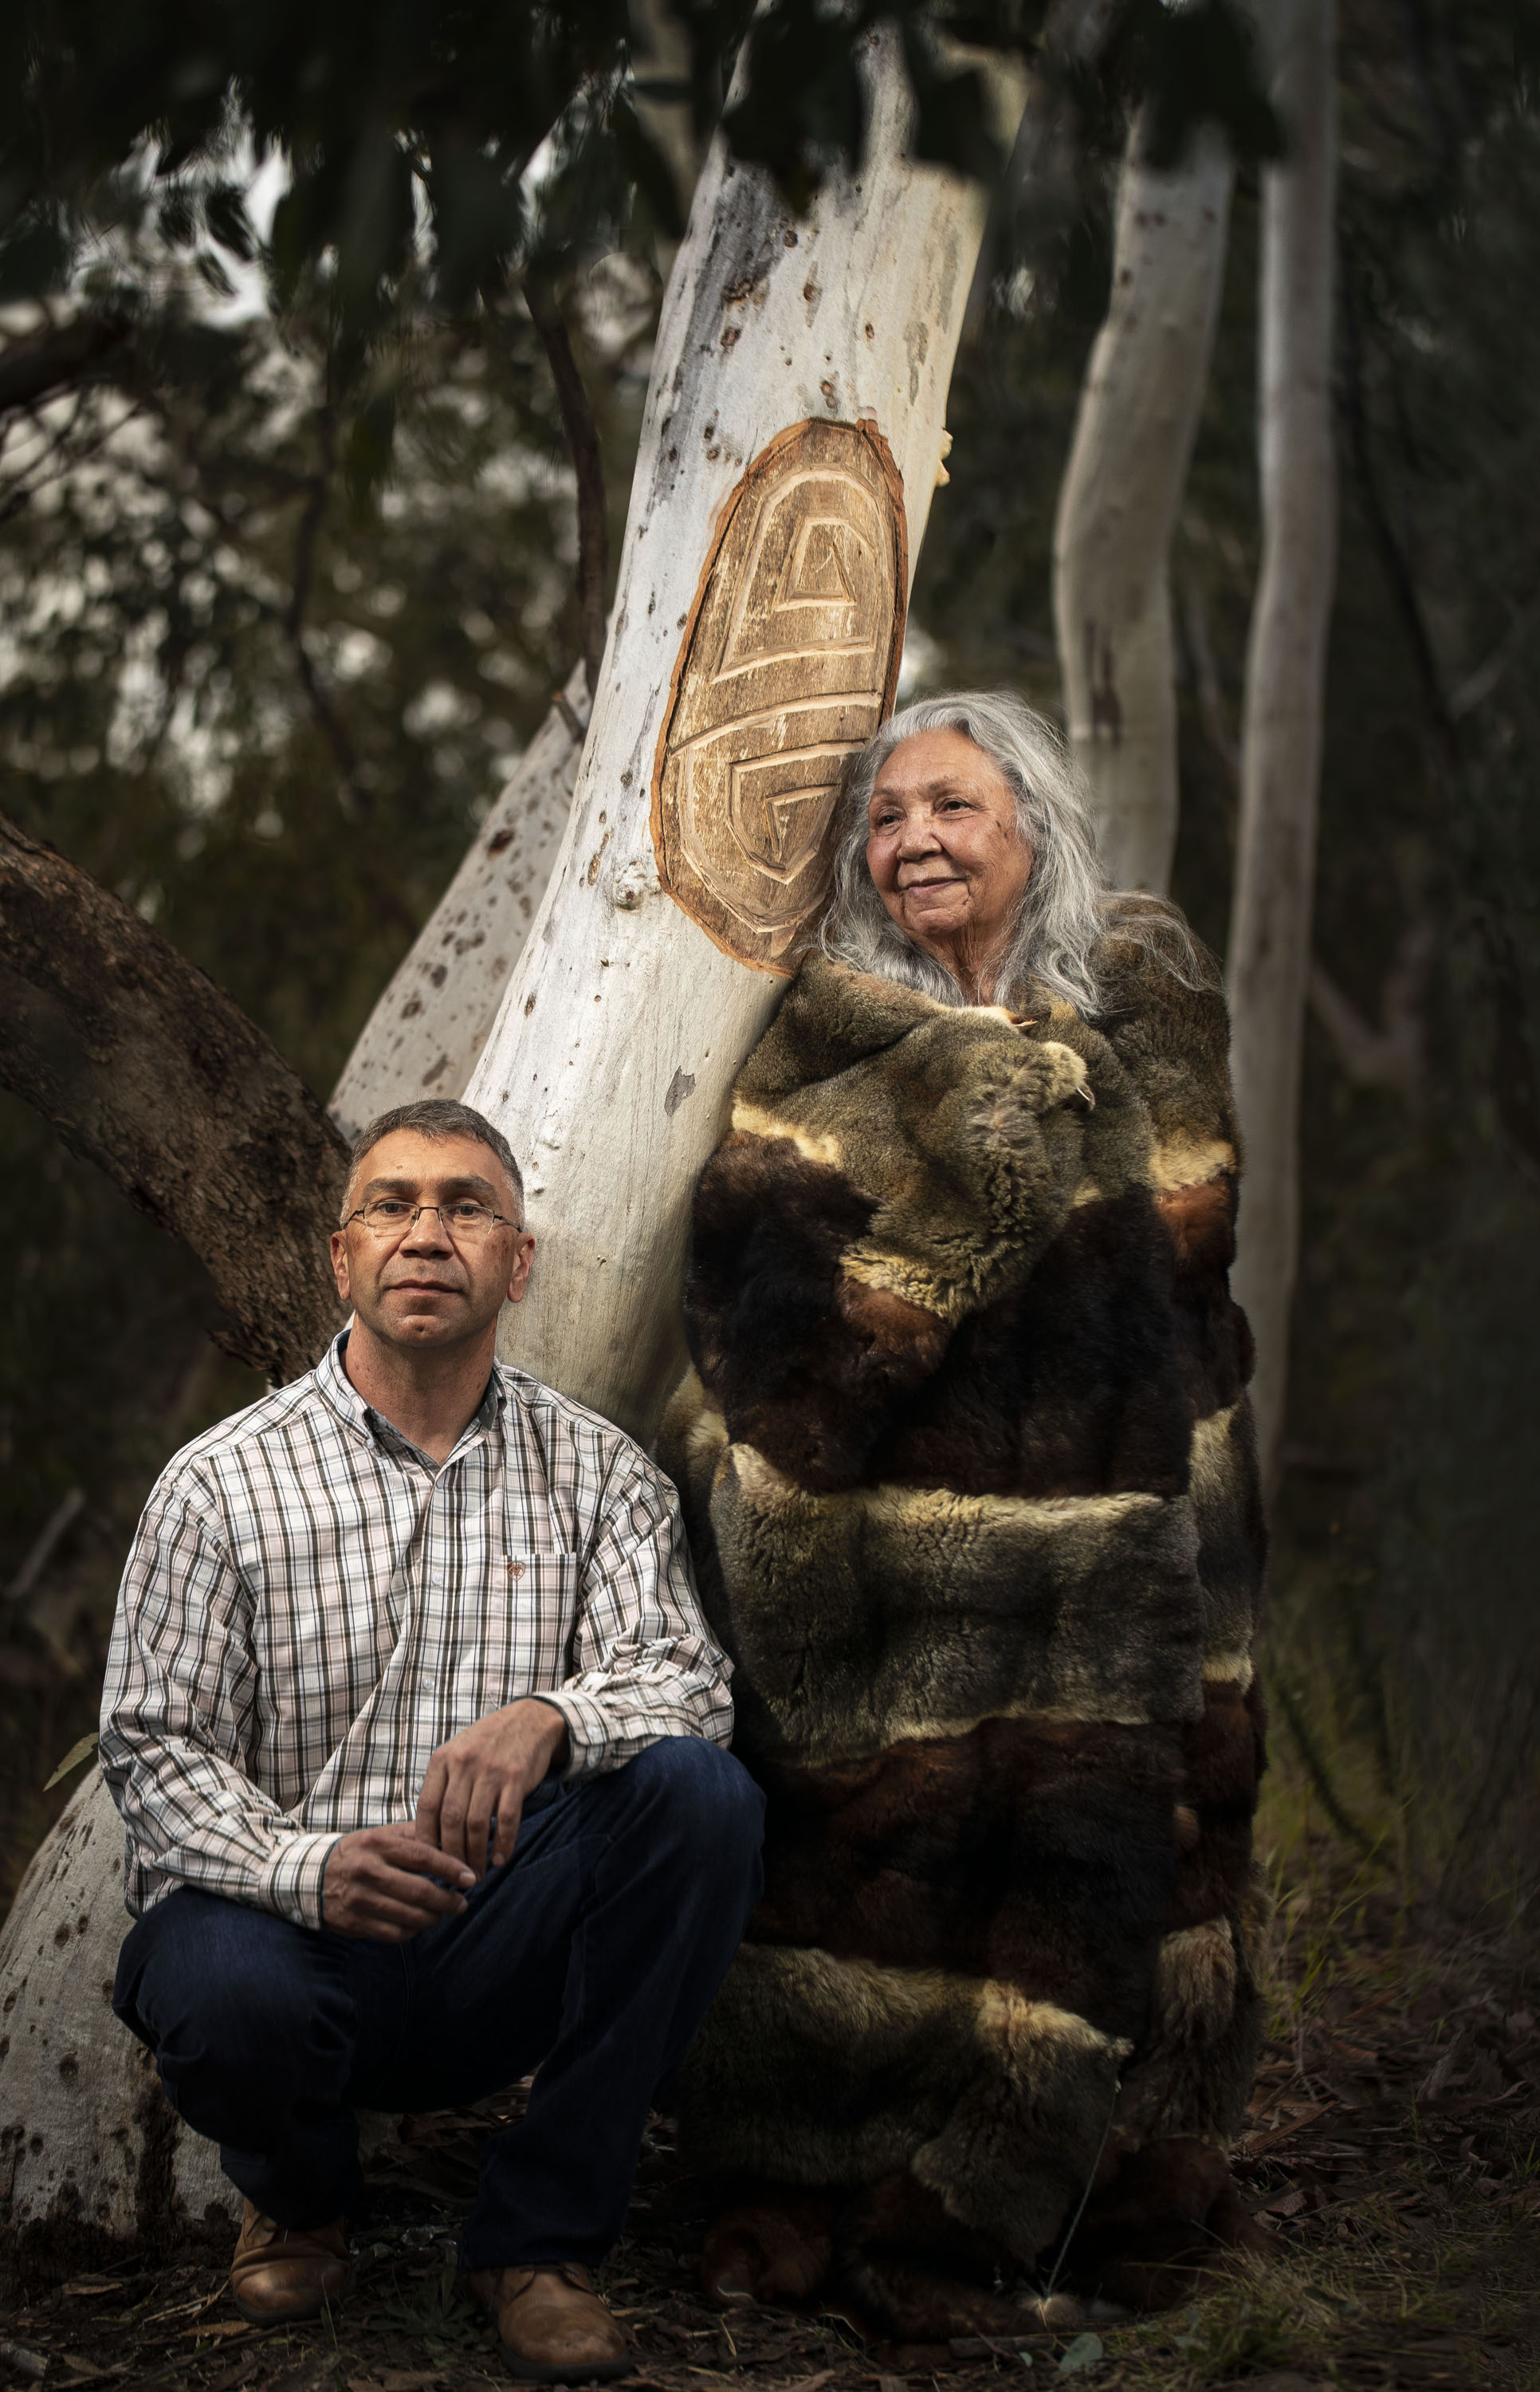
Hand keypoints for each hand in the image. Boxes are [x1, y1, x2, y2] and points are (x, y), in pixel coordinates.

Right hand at [321, 1824, 476, 1941]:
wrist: (311, 1877)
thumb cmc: (358, 1853)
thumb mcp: (380, 1835)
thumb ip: (414, 1834)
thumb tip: (453, 1836)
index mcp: (377, 1844)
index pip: (423, 1856)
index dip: (451, 1868)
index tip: (470, 1878)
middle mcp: (367, 1871)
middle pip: (420, 1890)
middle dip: (448, 1900)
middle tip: (462, 1903)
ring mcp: (360, 1899)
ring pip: (410, 1916)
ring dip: (434, 1917)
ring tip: (444, 1912)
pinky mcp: (356, 1923)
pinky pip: (395, 1934)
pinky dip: (413, 1931)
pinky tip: (419, 1923)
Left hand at [415, 1698, 569, 1878]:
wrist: (530, 1719)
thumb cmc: (489, 1743)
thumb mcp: (457, 1753)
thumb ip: (444, 1785)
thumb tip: (430, 1832)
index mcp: (443, 1759)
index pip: (427, 1807)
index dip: (427, 1839)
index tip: (430, 1860)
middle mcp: (464, 1764)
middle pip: (451, 1820)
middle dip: (451, 1855)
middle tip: (456, 1875)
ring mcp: (490, 1770)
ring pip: (476, 1824)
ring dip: (476, 1855)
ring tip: (477, 1874)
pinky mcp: (516, 1777)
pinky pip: (507, 1818)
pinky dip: (502, 1843)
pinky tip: (500, 1859)